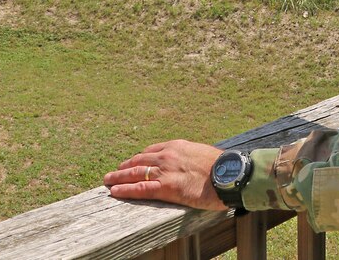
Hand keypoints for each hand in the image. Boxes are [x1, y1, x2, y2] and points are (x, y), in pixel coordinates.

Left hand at [103, 139, 226, 210]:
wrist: (230, 173)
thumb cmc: (223, 166)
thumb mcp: (205, 154)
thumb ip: (193, 157)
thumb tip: (195, 162)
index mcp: (178, 146)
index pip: (152, 150)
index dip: (140, 157)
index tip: (133, 162)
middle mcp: (168, 156)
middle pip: (139, 160)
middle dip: (125, 166)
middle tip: (114, 171)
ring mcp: (166, 171)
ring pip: (135, 173)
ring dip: (118, 177)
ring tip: (107, 181)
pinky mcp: (166, 187)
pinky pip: (140, 189)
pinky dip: (125, 190)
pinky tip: (115, 191)